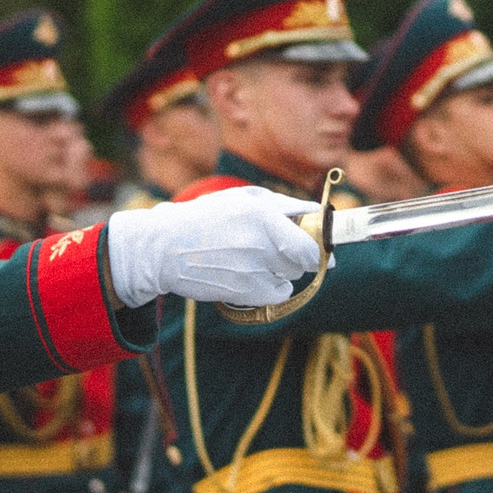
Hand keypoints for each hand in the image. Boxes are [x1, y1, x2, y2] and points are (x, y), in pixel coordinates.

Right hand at [103, 187, 321, 307]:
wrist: (166, 248)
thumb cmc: (206, 218)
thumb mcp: (242, 199)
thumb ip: (282, 205)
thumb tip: (315, 213)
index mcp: (262, 215)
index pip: (312, 240)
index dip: (323, 246)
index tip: (327, 248)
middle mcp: (260, 243)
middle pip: (306, 260)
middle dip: (300, 254)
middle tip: (282, 248)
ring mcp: (252, 271)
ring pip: (292, 276)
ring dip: (283, 268)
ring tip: (254, 257)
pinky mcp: (244, 292)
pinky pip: (279, 293)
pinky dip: (272, 286)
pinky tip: (252, 274)